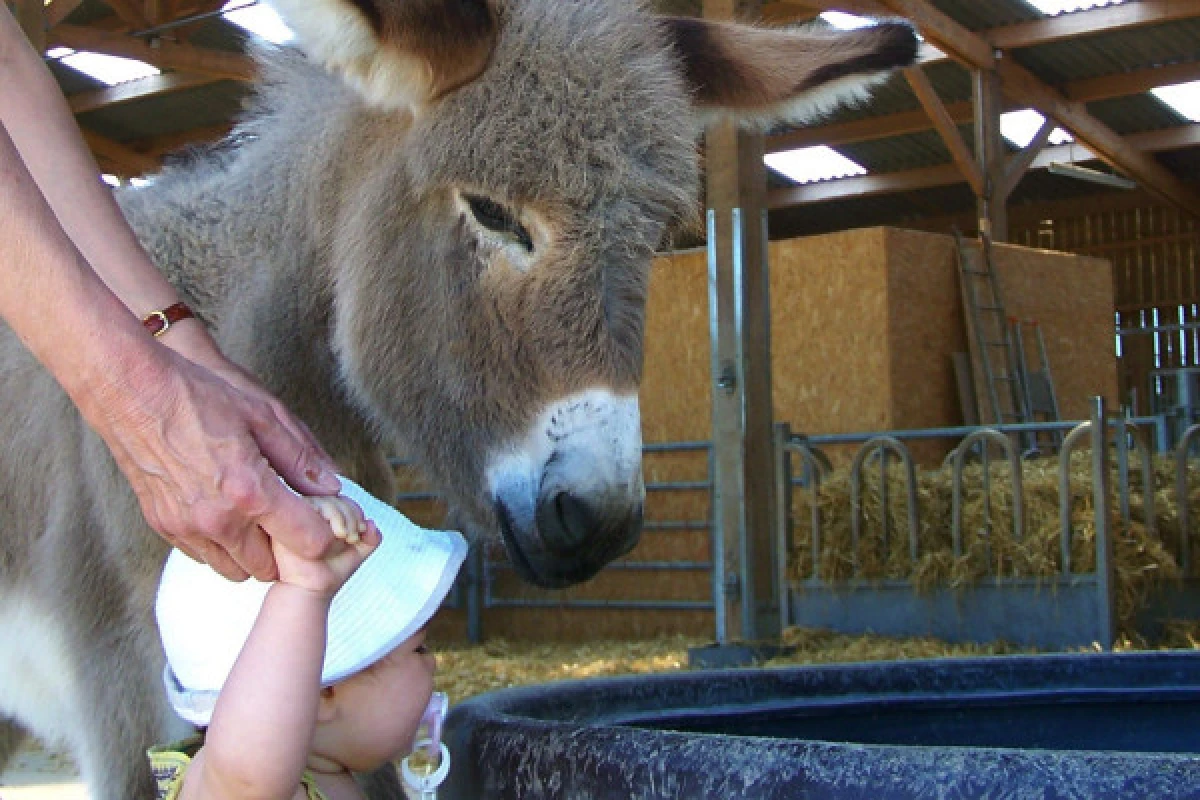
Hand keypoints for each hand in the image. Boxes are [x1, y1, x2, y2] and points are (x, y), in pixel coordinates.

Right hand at [86, 335, 342, 581]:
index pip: (308, 542)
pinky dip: (222, 546)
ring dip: (254, 552)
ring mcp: (187, 527)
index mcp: (250, 492)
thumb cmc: (197, 397)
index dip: (324, 534)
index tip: (324, 519)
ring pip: (236, 569)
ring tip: (259, 518)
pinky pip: (204, 556)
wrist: (130, 391)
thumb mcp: (263, 416)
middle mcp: (218, 520)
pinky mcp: (163, 526)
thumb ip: (300, 457)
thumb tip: (331, 486)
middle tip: (291, 519)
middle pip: (271, 567)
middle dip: (287, 549)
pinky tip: (226, 514)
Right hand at [274, 495, 380, 594]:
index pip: (341, 500)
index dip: (355, 512)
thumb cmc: (331, 571)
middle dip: (351, 515)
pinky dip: (330, 516)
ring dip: (342, 516)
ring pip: (323, 499)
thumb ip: (371, 537)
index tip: (362, 532)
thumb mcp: (358, 551)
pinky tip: (336, 534)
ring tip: (345, 537)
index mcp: (322, 516)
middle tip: (353, 538)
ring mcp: (295, 515)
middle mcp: (307, 512)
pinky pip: (309, 505)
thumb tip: (372, 524)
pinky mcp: (286, 519)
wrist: (311, 590)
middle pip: (333, 496)